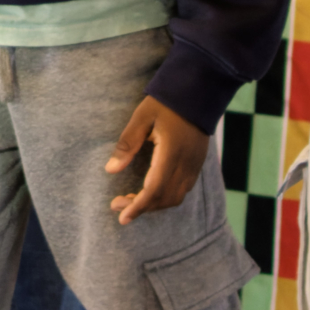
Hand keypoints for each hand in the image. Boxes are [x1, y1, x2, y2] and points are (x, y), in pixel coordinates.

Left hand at [104, 95, 209, 223]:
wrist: (198, 91)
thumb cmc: (166, 102)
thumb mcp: (141, 118)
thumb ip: (127, 144)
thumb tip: (111, 170)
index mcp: (171, 153)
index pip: (155, 190)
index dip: (138, 207)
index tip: (121, 217)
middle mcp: (186, 164)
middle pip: (165, 198)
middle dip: (142, 207)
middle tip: (118, 206)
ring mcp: (195, 165)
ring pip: (175, 197)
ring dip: (154, 204)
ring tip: (132, 201)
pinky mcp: (198, 164)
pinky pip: (183, 190)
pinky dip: (165, 197)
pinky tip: (150, 191)